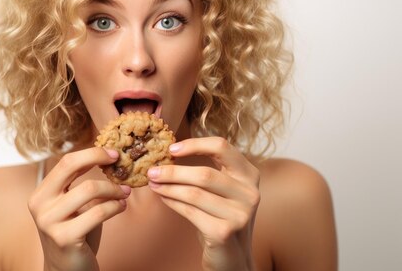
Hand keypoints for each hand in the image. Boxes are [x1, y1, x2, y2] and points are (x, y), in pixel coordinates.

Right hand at [28, 148, 130, 270]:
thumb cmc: (75, 234)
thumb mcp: (74, 206)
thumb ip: (82, 184)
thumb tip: (108, 159)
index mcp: (41, 193)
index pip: (66, 161)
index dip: (91, 153)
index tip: (112, 153)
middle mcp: (40, 205)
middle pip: (70, 166)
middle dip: (98, 158)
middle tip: (120, 162)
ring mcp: (50, 221)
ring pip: (89, 189)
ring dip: (113, 189)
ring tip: (124, 193)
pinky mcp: (65, 238)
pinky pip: (98, 213)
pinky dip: (115, 207)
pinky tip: (121, 207)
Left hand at [147, 137, 259, 270]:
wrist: (232, 257)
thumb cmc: (221, 217)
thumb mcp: (222, 191)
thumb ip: (206, 172)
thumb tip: (167, 157)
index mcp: (249, 175)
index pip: (222, 147)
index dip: (195, 144)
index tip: (171, 149)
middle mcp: (250, 193)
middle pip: (204, 174)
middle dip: (173, 172)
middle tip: (152, 171)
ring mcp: (239, 214)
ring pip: (194, 193)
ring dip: (168, 188)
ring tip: (154, 185)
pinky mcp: (225, 232)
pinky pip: (190, 212)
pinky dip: (172, 203)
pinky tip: (163, 198)